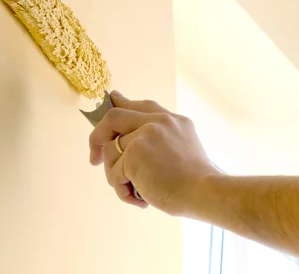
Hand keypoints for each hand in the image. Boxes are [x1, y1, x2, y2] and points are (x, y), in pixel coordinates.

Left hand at [89, 91, 220, 215]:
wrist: (204, 192)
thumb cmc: (195, 182)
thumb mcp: (182, 148)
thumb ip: (159, 140)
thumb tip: (132, 144)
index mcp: (172, 120)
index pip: (140, 105)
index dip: (122, 103)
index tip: (112, 98)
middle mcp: (158, 121)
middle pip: (114, 117)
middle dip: (97, 137)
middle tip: (93, 159)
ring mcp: (145, 134)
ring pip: (110, 152)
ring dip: (115, 177)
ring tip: (134, 192)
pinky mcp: (134, 153)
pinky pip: (114, 172)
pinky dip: (122, 190)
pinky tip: (140, 199)